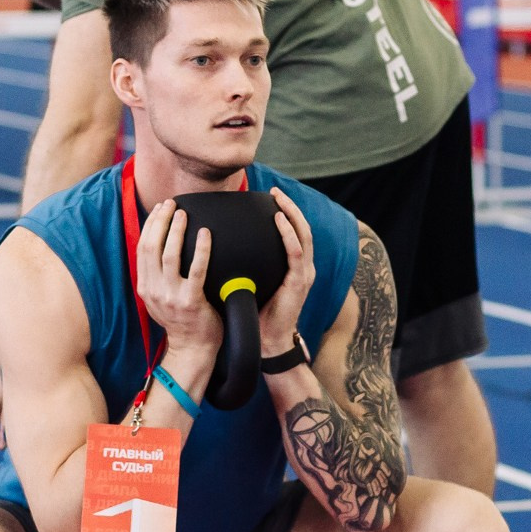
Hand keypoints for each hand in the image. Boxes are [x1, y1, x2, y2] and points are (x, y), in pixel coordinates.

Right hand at [134, 198, 222, 384]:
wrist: (193, 348)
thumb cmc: (182, 319)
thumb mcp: (160, 298)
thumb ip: (158, 276)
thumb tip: (164, 245)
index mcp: (145, 286)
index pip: (142, 248)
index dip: (149, 225)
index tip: (159, 209)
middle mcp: (153, 290)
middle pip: (151, 247)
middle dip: (160, 221)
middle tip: (172, 204)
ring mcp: (170, 296)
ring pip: (169, 255)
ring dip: (176, 230)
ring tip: (184, 213)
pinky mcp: (190, 301)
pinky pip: (196, 269)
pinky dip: (200, 249)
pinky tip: (206, 234)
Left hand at [256, 189, 314, 356]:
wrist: (267, 340)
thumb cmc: (257, 312)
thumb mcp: (253, 282)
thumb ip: (248, 264)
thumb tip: (225, 246)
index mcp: (294, 267)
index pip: (295, 233)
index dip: (287, 213)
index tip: (272, 197)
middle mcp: (304, 267)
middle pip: (302, 228)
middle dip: (290, 206)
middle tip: (275, 191)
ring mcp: (304, 274)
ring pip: (303, 235)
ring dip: (291, 214)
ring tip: (278, 199)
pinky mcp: (300, 282)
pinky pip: (296, 252)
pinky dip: (288, 234)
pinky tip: (279, 220)